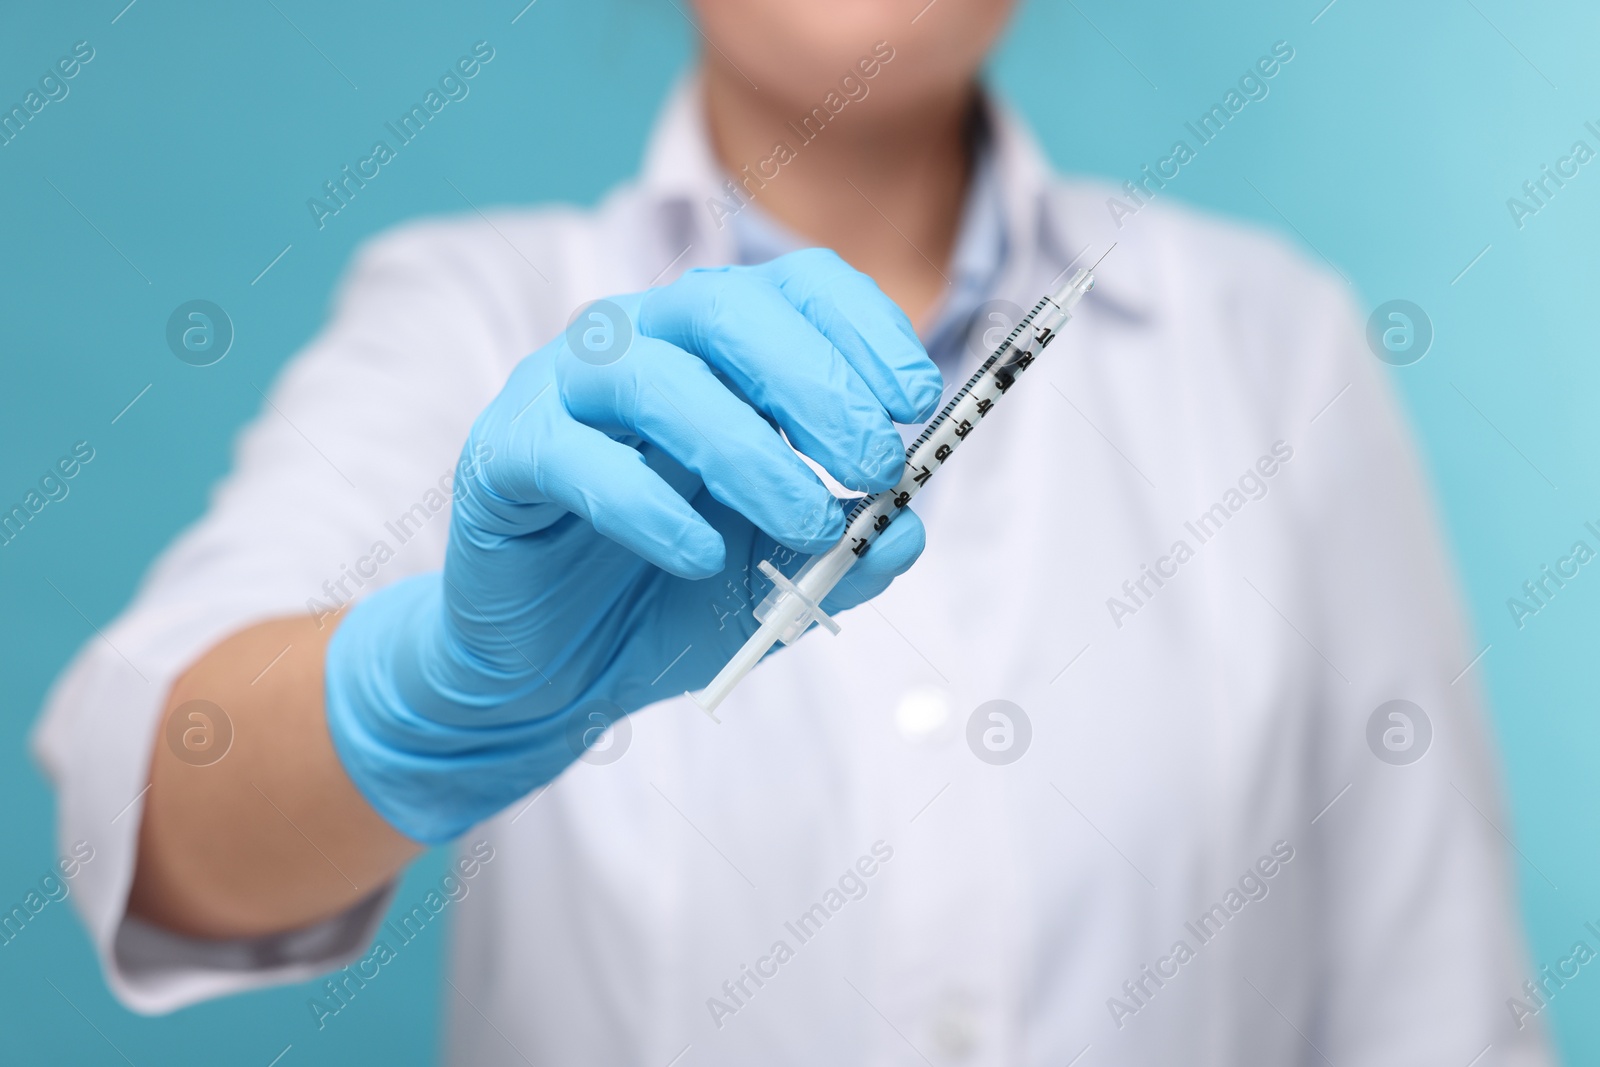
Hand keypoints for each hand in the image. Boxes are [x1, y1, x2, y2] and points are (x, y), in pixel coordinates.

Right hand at [325, 249, 943, 842]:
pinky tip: (700, 557)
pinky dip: (648, 506)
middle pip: (722, 310)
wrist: (550, 669)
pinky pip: (574, 457)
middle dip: (816, 382)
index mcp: (710, 351)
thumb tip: (907, 528)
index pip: (789, 289)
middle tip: (876, 462)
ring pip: (651, 376)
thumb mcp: (779, 584)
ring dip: (747, 450)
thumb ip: (847, 556)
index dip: (861, 328)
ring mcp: (561, 392)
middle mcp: (635, 346)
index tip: (918, 400)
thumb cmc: (666, 598)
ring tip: (808, 524)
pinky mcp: (504, 455)